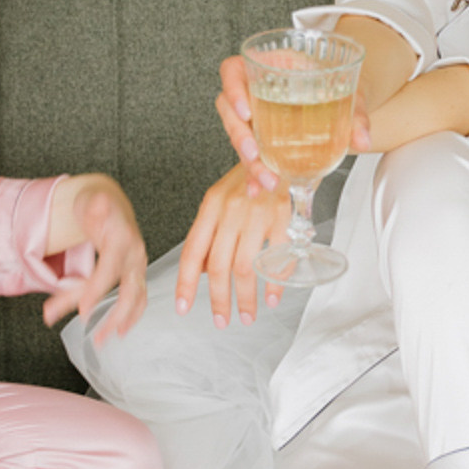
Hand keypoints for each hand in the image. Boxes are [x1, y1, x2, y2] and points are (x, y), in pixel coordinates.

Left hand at [43, 172, 147, 336]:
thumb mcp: (91, 200)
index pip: (110, 269)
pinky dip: (129, 317)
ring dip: (119, 322)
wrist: (110, 202)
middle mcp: (135, 255)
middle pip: (129, 291)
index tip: (83, 310)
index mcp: (123, 239)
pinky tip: (118, 331)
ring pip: (134, 299)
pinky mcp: (135, 275)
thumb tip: (99, 203)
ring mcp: (138, 266)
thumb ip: (95, 206)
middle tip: (94, 336)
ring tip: (101, 340)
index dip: (96, 290)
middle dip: (114, 316)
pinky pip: (137, 299)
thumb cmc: (96, 203)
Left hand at [174, 161, 295, 324]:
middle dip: (219, 300)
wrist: (286, 147)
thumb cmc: (254, 176)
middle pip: (219, 266)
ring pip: (246, 267)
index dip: (186, 283)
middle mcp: (232, 209)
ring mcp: (258, 213)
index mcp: (212, 205)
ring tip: (248, 315)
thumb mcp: (225, 198)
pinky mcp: (284, 216)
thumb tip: (204, 271)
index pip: (193, 251)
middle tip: (222, 321)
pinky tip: (273, 296)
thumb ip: (212, 232)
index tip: (183, 307)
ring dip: (246, 298)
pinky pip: (277, 258)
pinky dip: (275, 282)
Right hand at [216, 52, 369, 170]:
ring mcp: (254, 113)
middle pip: (229, 109)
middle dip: (240, 136)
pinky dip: (252, 173)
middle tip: (254, 154)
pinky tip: (258, 188)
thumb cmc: (336, 83)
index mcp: (268, 66)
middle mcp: (254, 88)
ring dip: (248, 159)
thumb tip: (362, 140)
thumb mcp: (348, 91)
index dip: (232, 90)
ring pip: (237, 134)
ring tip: (266, 178)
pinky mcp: (258, 135)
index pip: (232, 70)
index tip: (245, 112)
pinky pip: (248, 153)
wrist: (342, 96)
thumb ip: (356, 113)